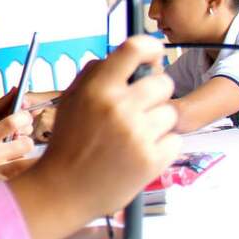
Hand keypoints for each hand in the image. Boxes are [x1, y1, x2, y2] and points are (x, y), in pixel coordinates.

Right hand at [0, 112, 33, 179]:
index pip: (12, 123)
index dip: (23, 117)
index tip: (24, 117)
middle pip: (26, 144)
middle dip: (26, 139)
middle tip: (20, 139)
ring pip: (24, 160)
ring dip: (21, 155)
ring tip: (12, 154)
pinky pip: (17, 174)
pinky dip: (18, 169)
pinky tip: (10, 168)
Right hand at [10, 36, 179, 238]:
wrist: (63, 190)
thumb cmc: (67, 145)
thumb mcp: (70, 102)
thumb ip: (94, 76)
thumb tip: (123, 58)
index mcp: (98, 89)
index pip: (135, 49)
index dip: (150, 48)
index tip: (153, 56)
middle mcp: (120, 107)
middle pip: (163, 83)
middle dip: (154, 96)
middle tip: (138, 111)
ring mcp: (138, 134)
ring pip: (170, 113)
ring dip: (157, 124)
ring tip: (133, 138)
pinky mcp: (152, 159)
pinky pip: (174, 141)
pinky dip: (161, 147)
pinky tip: (138, 154)